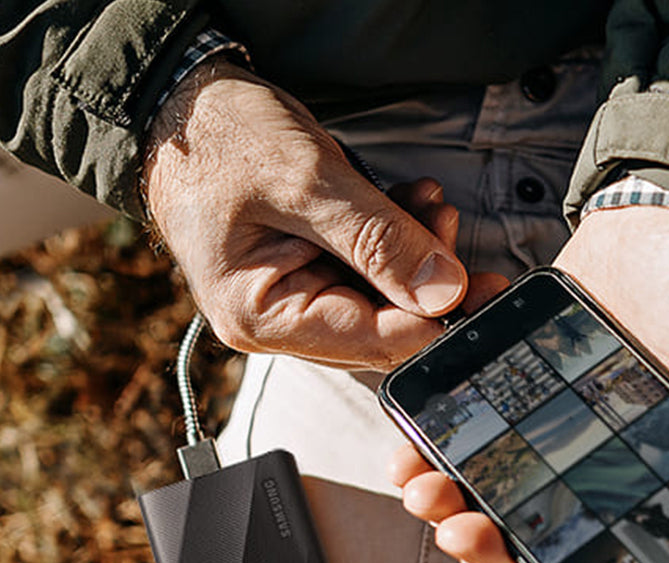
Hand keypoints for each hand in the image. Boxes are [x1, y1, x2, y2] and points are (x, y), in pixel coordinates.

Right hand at [144, 58, 486, 368]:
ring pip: (381, 301)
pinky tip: (411, 205)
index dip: (435, 319)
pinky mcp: (307, 277)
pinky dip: (396, 243)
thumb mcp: (306, 179)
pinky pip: (367, 276)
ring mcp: (292, 302)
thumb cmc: (219, 138)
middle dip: (427, 281)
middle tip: (451, 227)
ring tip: (429, 204)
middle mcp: (277, 323)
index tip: (480, 289)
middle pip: (382, 328)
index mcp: (262, 316)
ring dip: (415, 255)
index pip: (372, 341)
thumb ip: (378, 239)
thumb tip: (444, 293)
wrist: (180, 106)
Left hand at [392, 206, 668, 562]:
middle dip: (496, 558)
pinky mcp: (520, 398)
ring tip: (425, 497)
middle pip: (547, 545)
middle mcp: (612, 474)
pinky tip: (410, 455)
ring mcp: (561, 440)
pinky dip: (436, 452)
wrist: (662, 209)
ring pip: (501, 502)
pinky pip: (474, 440)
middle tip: (465, 539)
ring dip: (456, 512)